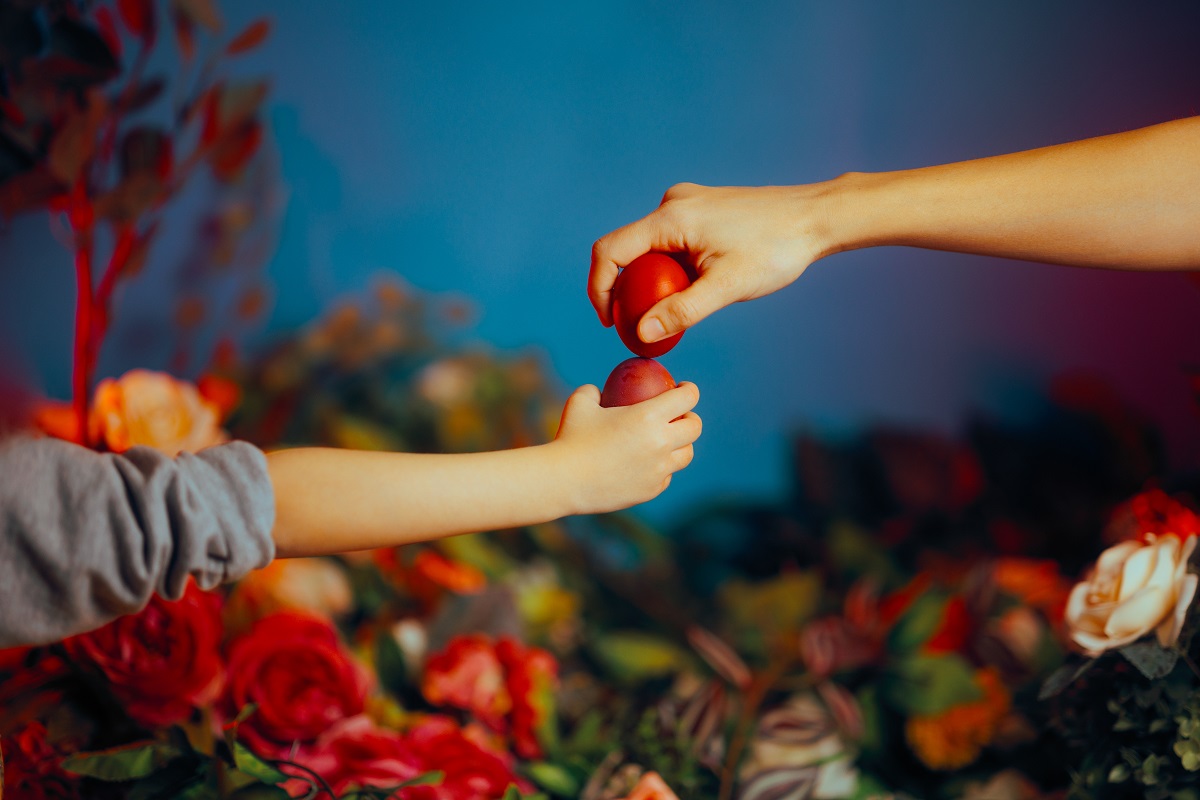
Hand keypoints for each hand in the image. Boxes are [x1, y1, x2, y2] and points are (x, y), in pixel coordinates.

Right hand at [551, 381, 701, 513]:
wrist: (564, 480)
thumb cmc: (570, 437)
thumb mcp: (580, 402)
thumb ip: (594, 391)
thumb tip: (601, 390)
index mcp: (648, 416)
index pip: (687, 397)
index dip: (689, 389)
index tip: (683, 388)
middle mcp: (660, 443)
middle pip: (695, 427)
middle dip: (691, 418)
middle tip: (680, 416)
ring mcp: (659, 469)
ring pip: (686, 455)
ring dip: (681, 445)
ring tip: (668, 441)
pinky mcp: (652, 490)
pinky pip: (666, 475)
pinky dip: (661, 467)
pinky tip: (648, 463)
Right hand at [589, 182, 835, 341]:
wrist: (815, 217)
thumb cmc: (776, 249)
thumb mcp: (727, 287)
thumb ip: (682, 311)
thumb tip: (643, 334)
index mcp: (671, 217)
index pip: (609, 251)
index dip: (599, 289)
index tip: (610, 322)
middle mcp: (672, 203)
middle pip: (627, 250)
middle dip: (627, 291)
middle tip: (642, 326)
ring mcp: (686, 204)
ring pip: (649, 248)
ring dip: (652, 281)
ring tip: (675, 311)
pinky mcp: (700, 210)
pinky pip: (669, 242)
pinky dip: (669, 269)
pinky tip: (695, 288)